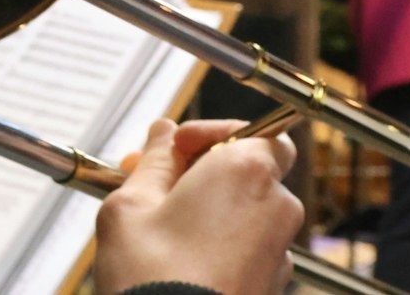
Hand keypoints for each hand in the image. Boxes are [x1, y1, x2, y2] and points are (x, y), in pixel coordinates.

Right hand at [95, 119, 303, 294]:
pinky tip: (180, 259)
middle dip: (203, 172)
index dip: (212, 133)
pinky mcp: (272, 286)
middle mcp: (276, 207)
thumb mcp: (130, 207)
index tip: (176, 146)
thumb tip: (162, 136)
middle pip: (249, 172)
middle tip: (155, 181)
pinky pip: (250, 249)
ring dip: (211, 210)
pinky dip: (222, 244)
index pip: (256, 130)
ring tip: (159, 226)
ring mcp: (279, 251)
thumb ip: (153, 162)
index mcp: (246, 172)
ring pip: (248, 213)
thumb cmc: (152, 281)